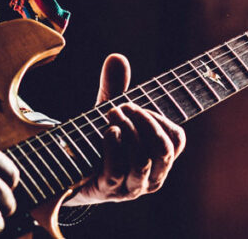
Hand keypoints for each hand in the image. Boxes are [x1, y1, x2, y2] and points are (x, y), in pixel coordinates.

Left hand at [65, 54, 185, 205]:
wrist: (70, 170)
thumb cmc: (98, 140)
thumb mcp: (109, 112)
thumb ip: (115, 87)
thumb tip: (116, 57)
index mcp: (159, 159)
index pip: (176, 139)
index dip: (159, 117)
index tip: (137, 105)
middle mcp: (151, 176)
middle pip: (163, 150)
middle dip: (145, 122)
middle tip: (124, 106)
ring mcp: (131, 186)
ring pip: (142, 160)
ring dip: (128, 131)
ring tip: (111, 113)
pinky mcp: (108, 190)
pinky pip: (118, 170)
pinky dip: (114, 147)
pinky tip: (108, 130)